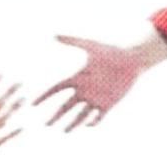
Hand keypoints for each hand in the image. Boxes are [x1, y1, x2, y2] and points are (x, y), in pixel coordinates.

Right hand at [38, 30, 166, 132]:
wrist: (132, 60)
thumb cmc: (112, 51)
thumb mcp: (91, 46)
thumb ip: (73, 41)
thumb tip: (54, 35)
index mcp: (78, 78)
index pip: (57, 89)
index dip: (45, 96)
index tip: (34, 104)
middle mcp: (85, 90)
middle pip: (66, 106)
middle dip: (56, 116)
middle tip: (46, 125)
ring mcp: (96, 98)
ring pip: (80, 115)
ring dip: (72, 124)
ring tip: (64, 131)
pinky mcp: (108, 104)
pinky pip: (98, 117)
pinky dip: (92, 122)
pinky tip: (87, 125)